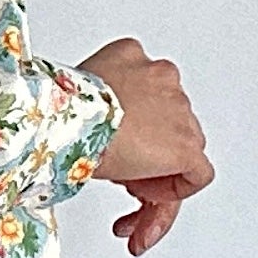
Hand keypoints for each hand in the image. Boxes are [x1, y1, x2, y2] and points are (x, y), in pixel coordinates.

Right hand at [76, 38, 212, 257]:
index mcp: (132, 56)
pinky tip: (146, 201)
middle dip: (147, 154)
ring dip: (157, 177)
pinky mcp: (186, 146)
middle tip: (122, 178)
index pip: (146, 94)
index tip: (115, 147)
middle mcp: (162, 77)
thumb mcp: (74, 93)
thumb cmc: (60, 108)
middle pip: (167, 123)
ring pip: (183, 148)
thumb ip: (96, 102)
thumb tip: (96, 128)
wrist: (68, 120)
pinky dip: (174, 192)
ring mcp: (179, 112)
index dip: (133, 127)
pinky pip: (197, 175)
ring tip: (131, 199)